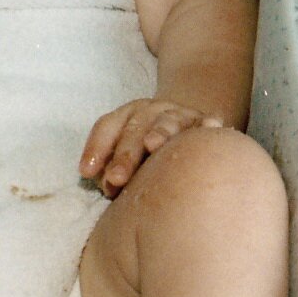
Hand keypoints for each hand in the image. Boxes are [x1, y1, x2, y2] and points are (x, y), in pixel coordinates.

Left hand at [80, 98, 222, 197]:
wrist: (182, 122)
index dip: (96, 147)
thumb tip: (109, 185)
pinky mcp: (204, 121)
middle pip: (135, 128)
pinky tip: (210, 128)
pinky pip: (207, 122)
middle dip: (124, 154)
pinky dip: (208, 125)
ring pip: (169, 121)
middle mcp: (152, 111)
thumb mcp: (125, 154)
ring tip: (153, 145)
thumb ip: (113, 169)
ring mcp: (179, 114)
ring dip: (160, 132)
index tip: (87, 173)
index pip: (108, 126)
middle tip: (116, 179)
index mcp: (128, 115)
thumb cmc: (146, 151)